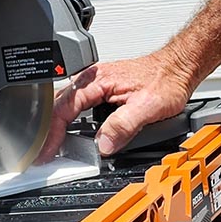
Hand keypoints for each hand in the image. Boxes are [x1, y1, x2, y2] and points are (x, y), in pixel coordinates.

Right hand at [38, 51, 194, 161]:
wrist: (178, 67)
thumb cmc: (165, 79)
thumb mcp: (147, 107)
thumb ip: (123, 126)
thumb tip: (103, 144)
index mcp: (96, 81)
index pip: (63, 109)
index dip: (52, 134)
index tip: (46, 152)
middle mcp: (91, 80)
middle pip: (57, 107)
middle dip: (47, 132)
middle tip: (43, 154)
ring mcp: (94, 85)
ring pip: (64, 107)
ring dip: (56, 127)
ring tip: (51, 148)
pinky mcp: (100, 91)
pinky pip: (76, 107)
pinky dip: (68, 123)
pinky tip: (68, 135)